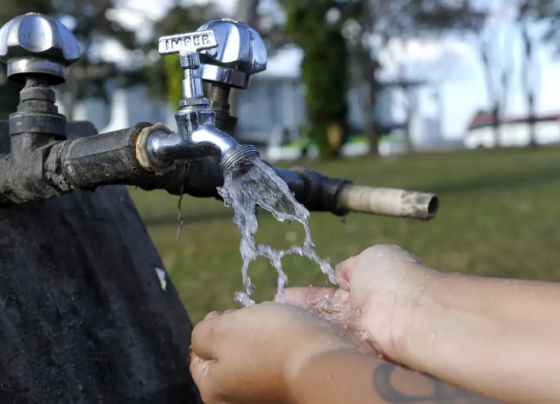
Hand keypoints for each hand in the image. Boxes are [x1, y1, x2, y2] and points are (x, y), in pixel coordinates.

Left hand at [189, 302, 362, 403]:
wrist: (324, 362)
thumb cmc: (269, 343)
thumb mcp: (221, 330)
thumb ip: (201, 334)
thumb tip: (203, 337)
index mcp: (214, 391)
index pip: (199, 356)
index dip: (210, 328)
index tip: (226, 312)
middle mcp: (237, 402)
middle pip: (226, 358)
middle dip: (235, 333)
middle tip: (250, 316)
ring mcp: (264, 398)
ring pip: (252, 359)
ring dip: (259, 339)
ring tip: (273, 324)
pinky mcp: (287, 392)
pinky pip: (275, 365)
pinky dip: (279, 349)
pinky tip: (289, 337)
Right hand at [284, 244, 438, 363]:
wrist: (408, 310)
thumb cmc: (392, 277)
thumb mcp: (370, 257)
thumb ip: (351, 266)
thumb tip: (341, 272)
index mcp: (369, 283)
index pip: (335, 289)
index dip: (313, 292)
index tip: (289, 293)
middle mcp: (363, 309)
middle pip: (327, 310)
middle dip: (304, 307)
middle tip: (279, 305)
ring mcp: (358, 329)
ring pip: (326, 324)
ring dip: (304, 320)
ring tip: (277, 317)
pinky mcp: (355, 347)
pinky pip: (329, 339)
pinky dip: (312, 334)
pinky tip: (290, 330)